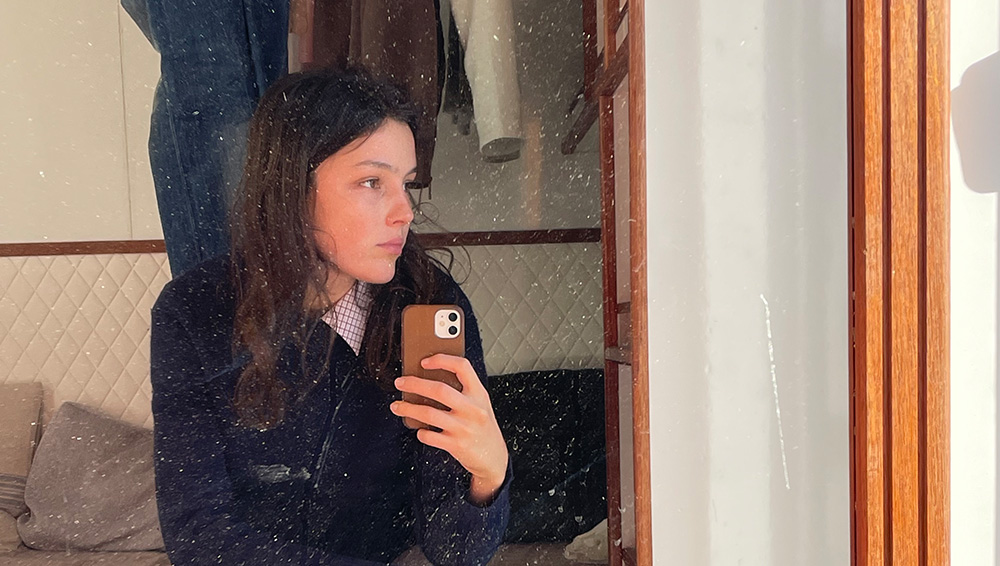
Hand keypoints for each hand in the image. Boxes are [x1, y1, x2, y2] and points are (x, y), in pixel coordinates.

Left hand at [390, 354, 508, 503]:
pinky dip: (420, 432)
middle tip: (401, 383)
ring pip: (429, 413)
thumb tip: (430, 379)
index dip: (442, 360)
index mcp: (479, 394)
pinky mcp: (456, 445)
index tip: (424, 362)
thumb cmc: (483, 429)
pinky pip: (430, 436)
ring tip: (397, 406)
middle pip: (439, 390)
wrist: (494, 458)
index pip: (462, 367)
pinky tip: (418, 429)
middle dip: (414, 384)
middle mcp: (473, 409)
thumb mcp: (481, 405)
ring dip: (408, 408)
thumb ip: (463, 392)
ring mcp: (464, 427)